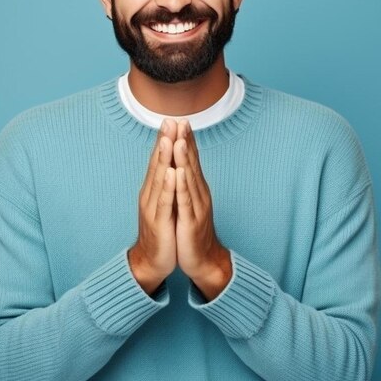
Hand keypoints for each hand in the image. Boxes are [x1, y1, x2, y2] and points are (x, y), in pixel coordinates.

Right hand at [128, 119, 177, 294]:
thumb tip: (172, 162)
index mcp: (154, 188)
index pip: (160, 159)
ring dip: (163, 158)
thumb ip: (166, 182)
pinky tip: (171, 173)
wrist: (153, 260)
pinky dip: (167, 186)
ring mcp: (153, 207)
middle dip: (164, 141)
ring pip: (159, 178)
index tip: (173, 119)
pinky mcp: (158, 222)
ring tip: (168, 139)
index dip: (166, 139)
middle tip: (169, 120)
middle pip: (158, 163)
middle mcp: (150, 193)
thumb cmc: (162, 229)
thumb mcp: (165, 202)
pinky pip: (163, 201)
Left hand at [174, 120, 231, 300]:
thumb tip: (180, 165)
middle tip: (182, 121)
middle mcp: (199, 194)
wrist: (202, 260)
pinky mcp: (190, 222)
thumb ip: (186, 184)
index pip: (191, 160)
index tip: (181, 120)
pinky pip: (185, 201)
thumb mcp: (188, 203)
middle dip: (186, 142)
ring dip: (185, 159)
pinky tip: (179, 172)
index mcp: (196, 189)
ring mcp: (196, 207)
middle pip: (192, 164)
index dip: (187, 140)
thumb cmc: (192, 231)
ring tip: (180, 140)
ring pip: (189, 179)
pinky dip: (182, 186)